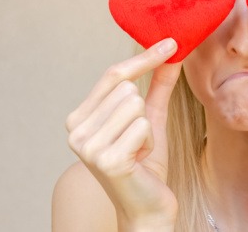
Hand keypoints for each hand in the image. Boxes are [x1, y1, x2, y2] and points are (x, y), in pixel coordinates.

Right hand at [65, 38, 181, 229]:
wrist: (147, 206)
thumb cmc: (145, 163)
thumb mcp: (150, 117)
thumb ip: (157, 86)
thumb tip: (171, 53)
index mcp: (79, 117)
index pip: (114, 74)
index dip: (144, 57)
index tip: (171, 42)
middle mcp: (76, 130)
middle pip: (127, 88)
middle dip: (143, 111)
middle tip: (138, 139)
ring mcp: (88, 146)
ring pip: (135, 105)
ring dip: (146, 128)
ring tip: (138, 149)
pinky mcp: (107, 159)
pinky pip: (143, 125)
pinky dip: (149, 141)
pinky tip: (139, 160)